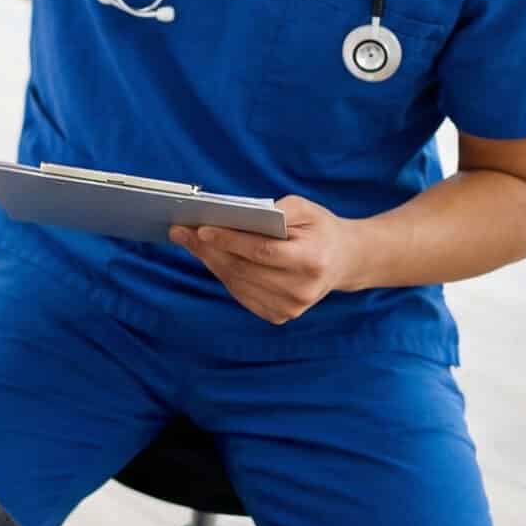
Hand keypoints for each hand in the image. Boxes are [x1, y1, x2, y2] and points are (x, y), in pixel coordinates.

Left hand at [169, 195, 362, 324]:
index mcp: (311, 261)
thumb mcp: (306, 209)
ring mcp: (291, 308)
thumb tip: (235, 214)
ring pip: (238, 283)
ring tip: (188, 241)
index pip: (262, 251)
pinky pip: (242, 294)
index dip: (230, 240)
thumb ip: (277, 210)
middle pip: (244, 269)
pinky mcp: (281, 315)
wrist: (344, 261)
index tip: (201, 228)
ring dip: (210, 261)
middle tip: (181, 231)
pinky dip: (223, 275)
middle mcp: (302, 289)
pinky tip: (209, 257)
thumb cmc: (320, 229)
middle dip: (209, 249)